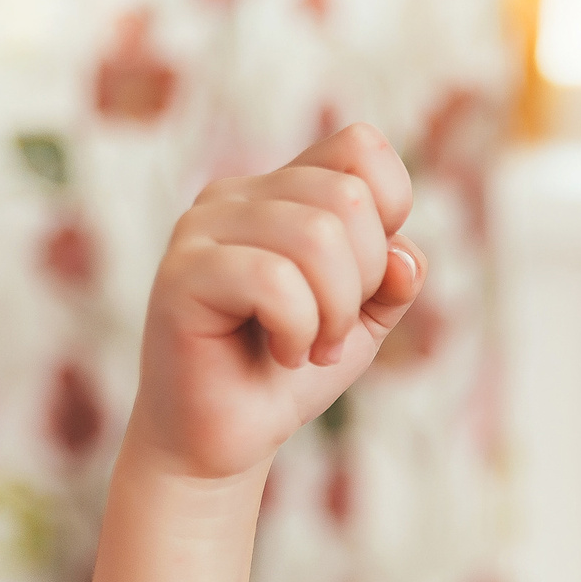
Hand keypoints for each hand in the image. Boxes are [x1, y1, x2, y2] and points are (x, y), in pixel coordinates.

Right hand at [126, 123, 424, 482]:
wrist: (229, 434)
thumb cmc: (294, 366)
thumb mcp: (368, 315)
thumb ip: (396, 274)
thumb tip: (401, 257)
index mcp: (283, 189)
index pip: (361, 147)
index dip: (391, 212)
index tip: (368, 277)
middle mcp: (236, 194)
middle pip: (348, 196)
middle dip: (363, 278)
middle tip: (334, 328)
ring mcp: (201, 228)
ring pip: (316, 236)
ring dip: (334, 313)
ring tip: (309, 345)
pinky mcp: (180, 273)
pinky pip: (273, 279)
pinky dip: (298, 329)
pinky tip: (281, 352)